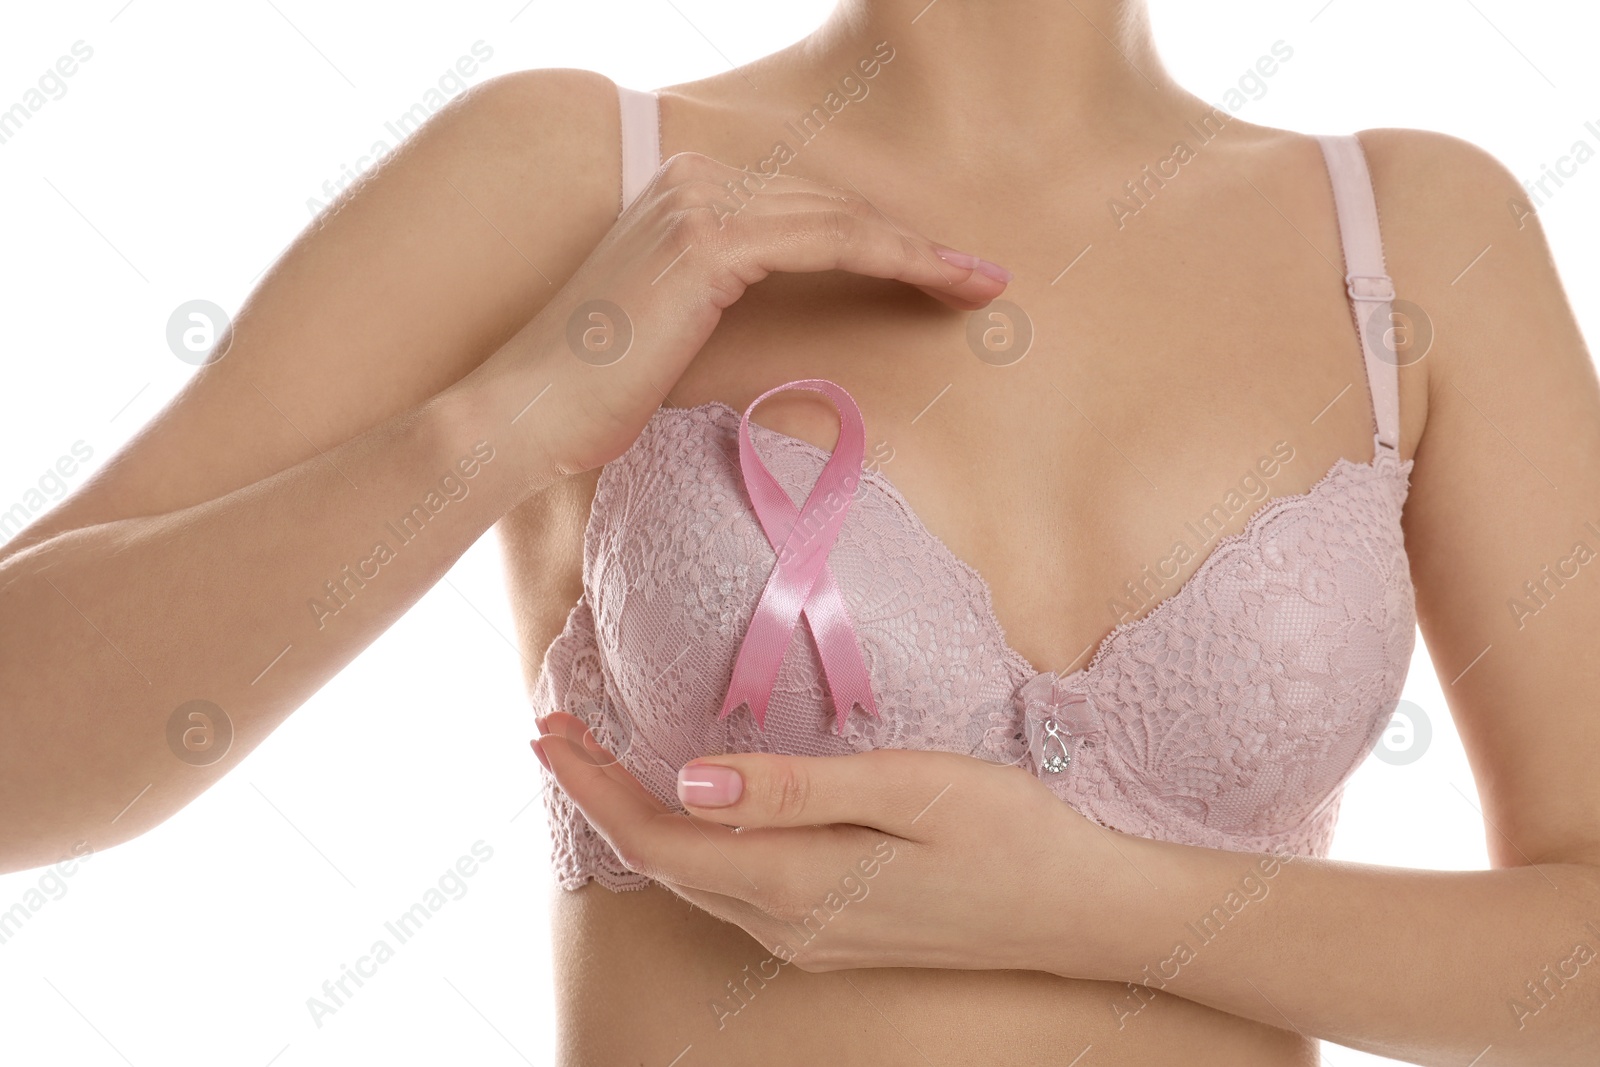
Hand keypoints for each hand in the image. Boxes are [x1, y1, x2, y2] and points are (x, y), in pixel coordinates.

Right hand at [473, 151, 1012, 480]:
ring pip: (841, 218)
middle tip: (981, 279)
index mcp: (678, 202)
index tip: (937, 276)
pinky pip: (828, 238)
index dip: (876, 243)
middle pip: (831, 207)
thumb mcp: (667, 341)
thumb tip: (779, 336)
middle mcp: (688, 183)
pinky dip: (894, 255)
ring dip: (921, 251)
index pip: (802, 214)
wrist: (522, 416)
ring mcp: (696, 204)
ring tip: (980, 285)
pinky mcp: (707, 240)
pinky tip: (940, 279)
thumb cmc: (589, 402)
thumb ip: (716, 311)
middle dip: (913, 244)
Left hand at [532, 711, 1142, 976]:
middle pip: (664, 863)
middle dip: (602, 797)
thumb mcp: (906, 790)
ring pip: (695, 881)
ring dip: (640, 821)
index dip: (595, 787)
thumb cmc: (1007, 833)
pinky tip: (691, 809)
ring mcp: (811, 940)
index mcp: (797, 883)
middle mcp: (788, 926)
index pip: (659, 838)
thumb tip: (687, 782)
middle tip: (559, 730)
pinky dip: (689, 844)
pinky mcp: (835, 936)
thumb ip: (793, 789)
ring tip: (603, 761)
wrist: (1083, 910)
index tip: (548, 729)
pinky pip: (733, 891)